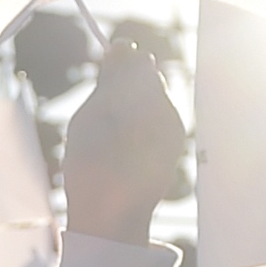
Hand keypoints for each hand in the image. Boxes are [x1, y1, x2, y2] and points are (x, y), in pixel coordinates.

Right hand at [59, 40, 183, 242]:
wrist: (111, 220)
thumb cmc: (93, 169)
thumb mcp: (91, 117)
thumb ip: (109, 81)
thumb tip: (123, 47)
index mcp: (147, 106)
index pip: (138, 65)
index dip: (120, 62)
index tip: (104, 61)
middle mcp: (169, 116)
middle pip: (149, 82)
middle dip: (126, 85)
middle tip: (100, 103)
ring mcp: (174, 133)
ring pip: (154, 101)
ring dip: (131, 104)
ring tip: (108, 130)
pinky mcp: (173, 148)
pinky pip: (157, 120)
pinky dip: (138, 122)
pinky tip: (121, 142)